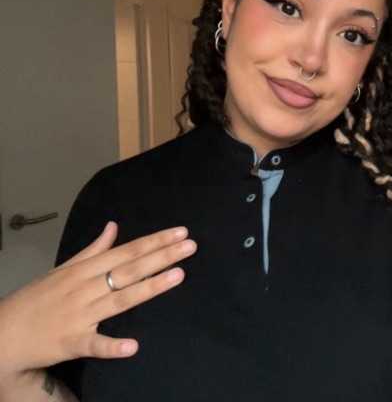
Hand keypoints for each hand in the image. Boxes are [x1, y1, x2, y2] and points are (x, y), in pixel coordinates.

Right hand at [0, 222, 196, 381]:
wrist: (3, 332)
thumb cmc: (37, 298)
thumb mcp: (63, 268)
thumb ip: (92, 249)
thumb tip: (113, 226)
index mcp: (85, 269)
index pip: (127, 251)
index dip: (155, 241)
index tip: (180, 232)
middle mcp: (85, 288)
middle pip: (129, 269)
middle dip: (161, 256)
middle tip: (191, 246)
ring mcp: (80, 315)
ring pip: (120, 299)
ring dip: (149, 287)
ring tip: (178, 275)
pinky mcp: (71, 342)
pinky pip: (94, 344)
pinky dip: (112, 346)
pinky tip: (133, 346)